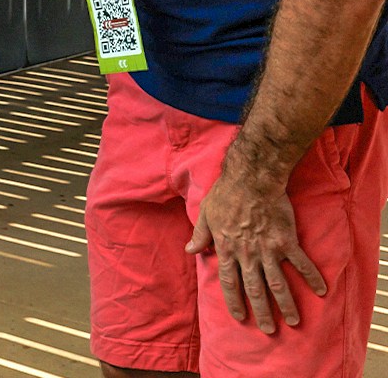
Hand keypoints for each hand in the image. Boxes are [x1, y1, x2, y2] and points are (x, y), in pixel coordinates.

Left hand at [186, 171, 325, 332]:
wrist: (251, 180)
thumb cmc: (225, 194)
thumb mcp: (205, 215)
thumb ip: (200, 236)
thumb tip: (190, 251)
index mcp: (227, 249)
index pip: (229, 282)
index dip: (234, 301)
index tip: (239, 317)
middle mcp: (247, 254)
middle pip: (254, 289)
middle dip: (262, 312)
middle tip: (268, 330)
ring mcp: (268, 249)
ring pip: (278, 283)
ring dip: (287, 304)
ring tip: (294, 321)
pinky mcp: (286, 241)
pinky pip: (301, 263)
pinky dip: (312, 277)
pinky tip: (321, 291)